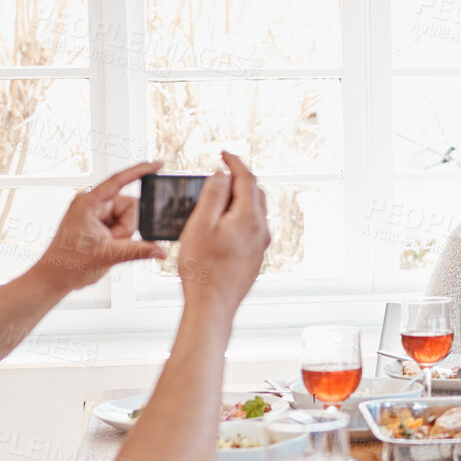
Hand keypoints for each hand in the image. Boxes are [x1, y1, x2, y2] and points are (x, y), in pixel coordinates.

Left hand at [28, 163, 166, 292]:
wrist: (54, 277)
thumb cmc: (68, 263)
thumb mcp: (108, 256)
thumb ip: (139, 251)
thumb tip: (160, 250)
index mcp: (89, 203)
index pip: (119, 181)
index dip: (141, 171)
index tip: (158, 164)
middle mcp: (91, 203)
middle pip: (129, 206)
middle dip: (127, 228)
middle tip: (112, 242)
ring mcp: (94, 213)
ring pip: (127, 218)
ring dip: (123, 234)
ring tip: (106, 246)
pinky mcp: (97, 222)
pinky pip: (120, 224)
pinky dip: (119, 236)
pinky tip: (107, 245)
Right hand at [171, 152, 269, 309]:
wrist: (212, 306)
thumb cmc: (203, 270)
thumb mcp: (200, 225)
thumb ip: (213, 196)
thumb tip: (223, 176)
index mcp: (249, 218)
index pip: (247, 178)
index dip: (235, 162)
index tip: (224, 154)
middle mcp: (260, 230)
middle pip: (255, 193)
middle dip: (239, 178)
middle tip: (221, 173)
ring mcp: (260, 245)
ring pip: (255, 211)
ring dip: (240, 198)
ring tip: (220, 196)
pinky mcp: (255, 258)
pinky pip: (252, 227)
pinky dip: (240, 216)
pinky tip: (223, 223)